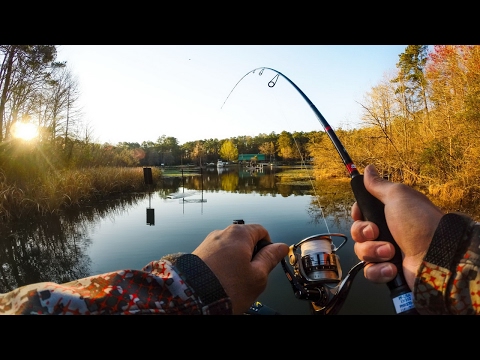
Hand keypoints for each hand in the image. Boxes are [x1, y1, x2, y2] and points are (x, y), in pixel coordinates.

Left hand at [192, 223, 288, 313]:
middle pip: (245, 239)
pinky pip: (217, 255)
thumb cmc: (228, 288)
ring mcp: (208, 242)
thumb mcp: (257, 276)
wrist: (192, 298)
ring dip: (236, 262)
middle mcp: (222, 232)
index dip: (268, 246)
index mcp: (239, 234)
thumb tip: (281, 247)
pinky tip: (221, 280)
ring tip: (234, 282)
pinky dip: (223, 265)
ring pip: (231, 249)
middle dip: (251, 255)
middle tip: (251, 276)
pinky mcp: (198, 253)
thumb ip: (270, 258)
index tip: (267, 262)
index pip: (261, 231)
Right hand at [350, 164, 443, 289]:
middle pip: (357, 232)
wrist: (436, 256)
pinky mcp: (388, 271)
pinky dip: (378, 270)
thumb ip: (379, 185)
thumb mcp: (398, 196)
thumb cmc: (418, 222)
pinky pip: (370, 271)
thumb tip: (368, 168)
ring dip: (373, 252)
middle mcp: (386, 232)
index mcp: (388, 214)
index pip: (360, 214)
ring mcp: (386, 253)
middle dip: (363, 233)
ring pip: (361, 252)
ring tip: (390, 252)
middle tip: (376, 232)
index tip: (360, 214)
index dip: (357, 215)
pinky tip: (391, 268)